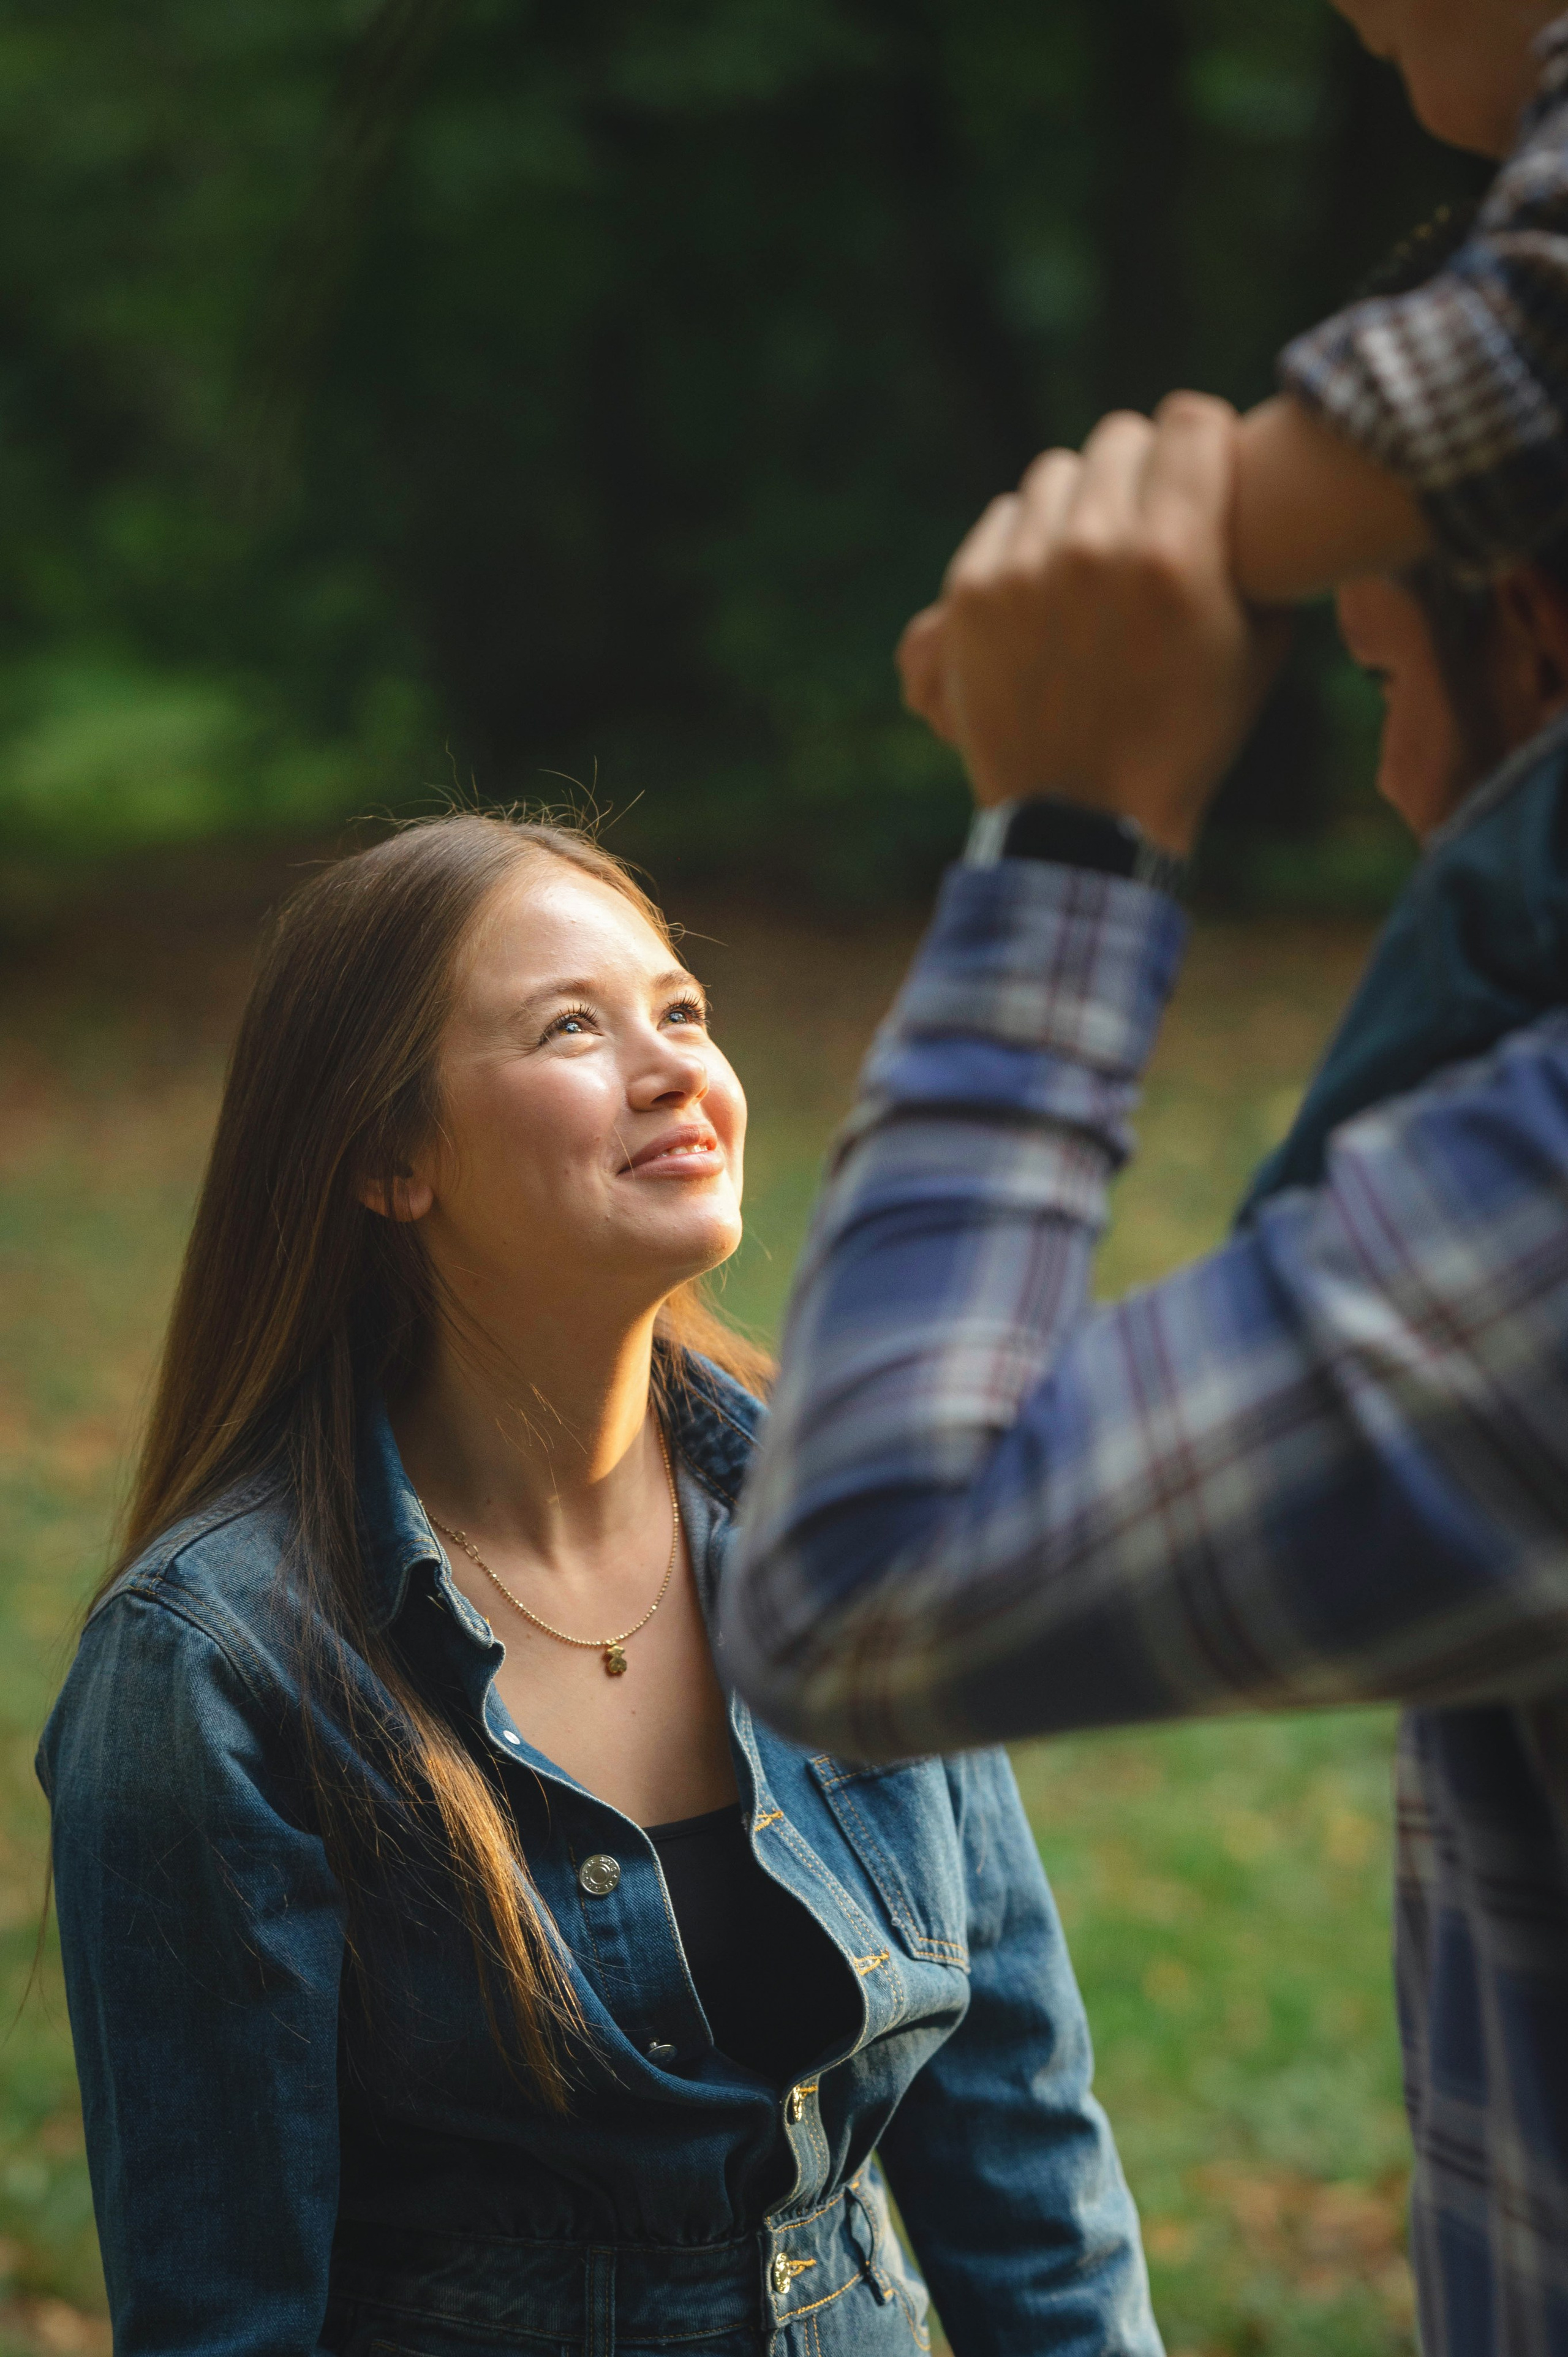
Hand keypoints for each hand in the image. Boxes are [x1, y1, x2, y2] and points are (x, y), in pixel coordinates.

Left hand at [899, 395, 1291, 853]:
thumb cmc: (1186, 736)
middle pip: (1120, 437)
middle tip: (1151, 520)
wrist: (1085, 817)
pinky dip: (1029, 542)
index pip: (1188, 419)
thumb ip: (1251, 552)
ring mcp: (1024, 568)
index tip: (1201, 471)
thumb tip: (1242, 481)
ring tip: (1096, 561)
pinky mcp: (971, 593)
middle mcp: (1095, 547)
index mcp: (1176, 555)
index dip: (1201, 444)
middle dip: (1143, 472)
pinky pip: (1005, 518)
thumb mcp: (1256, 645)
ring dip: (1082, 505)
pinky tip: (1049, 590)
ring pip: (1056, 474)